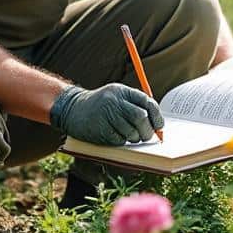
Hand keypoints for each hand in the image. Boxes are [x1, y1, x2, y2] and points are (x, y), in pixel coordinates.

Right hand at [49, 84, 163, 145]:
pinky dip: (122, 141)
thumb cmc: (100, 105)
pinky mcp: (99, 129)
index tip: (159, 126)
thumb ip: (135, 105)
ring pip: (131, 131)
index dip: (156, 116)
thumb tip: (157, 123)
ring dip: (135, 138)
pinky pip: (119, 140)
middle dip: (147, 130)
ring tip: (131, 136)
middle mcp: (114, 101)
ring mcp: (106, 115)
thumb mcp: (117, 96)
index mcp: (122, 91)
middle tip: (147, 136)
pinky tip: (117, 136)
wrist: (72, 108)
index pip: (147, 102)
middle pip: (140, 117)